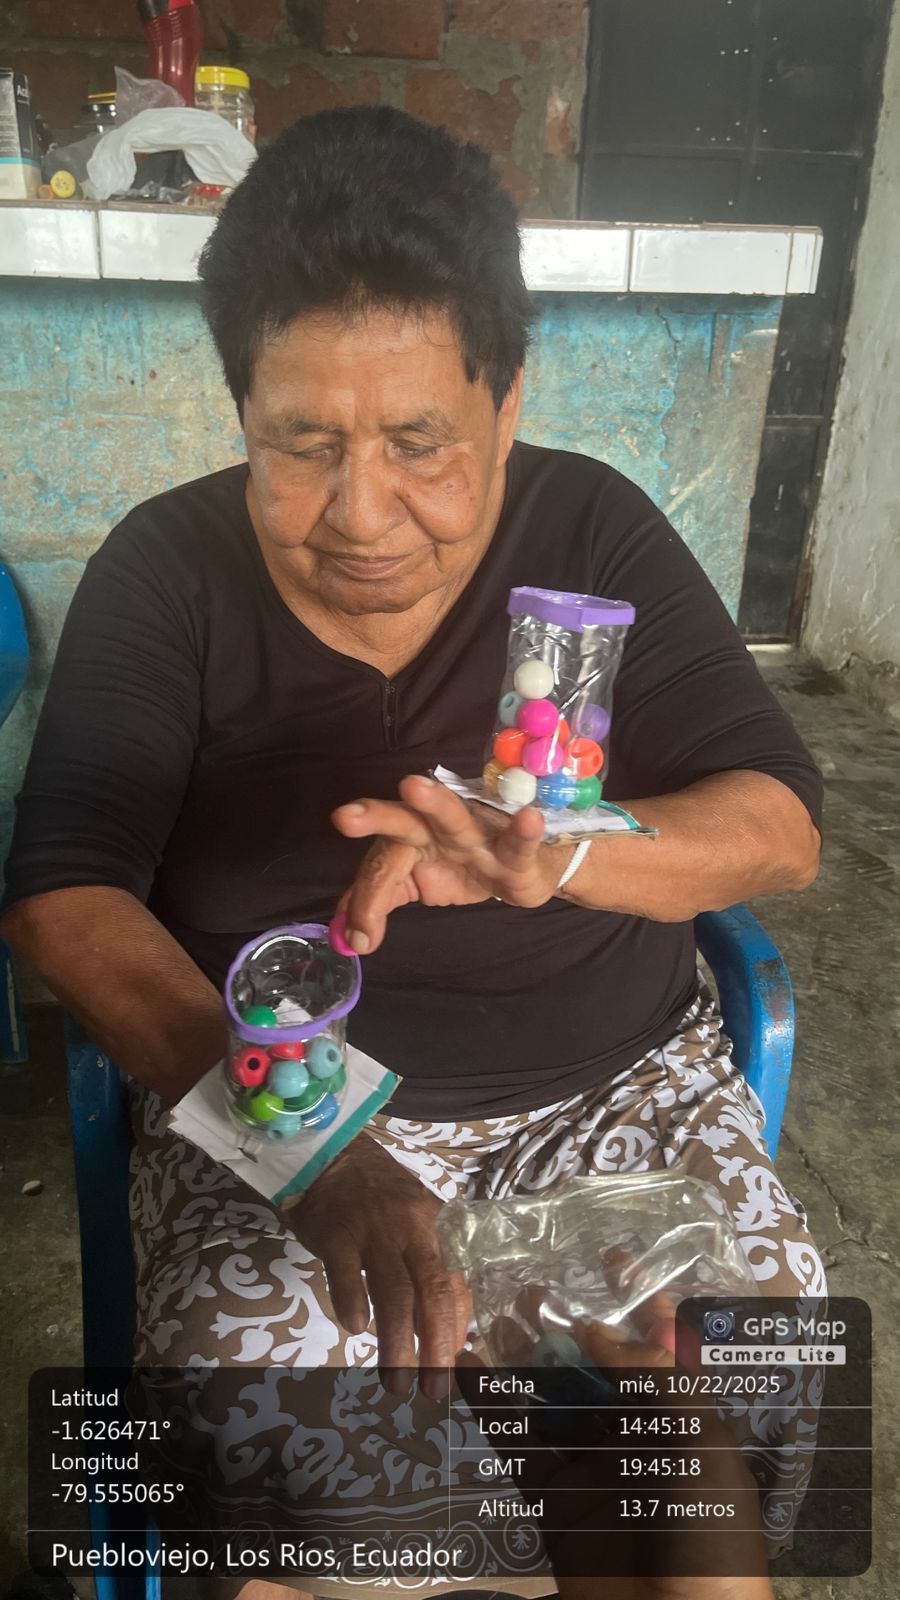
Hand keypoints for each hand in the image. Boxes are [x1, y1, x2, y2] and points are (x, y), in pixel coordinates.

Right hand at [290, 1133, 470, 1400]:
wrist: (327, 1150)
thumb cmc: (372, 1191)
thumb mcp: (410, 1214)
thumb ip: (426, 1258)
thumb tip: (443, 1318)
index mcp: (434, 1224)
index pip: (456, 1282)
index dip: (455, 1327)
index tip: (451, 1364)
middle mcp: (409, 1228)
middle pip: (432, 1292)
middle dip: (436, 1346)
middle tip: (433, 1389)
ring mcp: (372, 1231)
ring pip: (394, 1293)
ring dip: (396, 1343)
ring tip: (396, 1380)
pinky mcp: (335, 1234)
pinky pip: (346, 1275)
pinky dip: (352, 1304)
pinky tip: (354, 1330)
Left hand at [332, 773, 564, 952]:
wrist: (523, 870)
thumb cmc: (462, 868)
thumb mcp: (416, 884)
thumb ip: (379, 897)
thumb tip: (343, 930)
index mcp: (408, 837)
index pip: (381, 865)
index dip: (368, 901)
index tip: (360, 939)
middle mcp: (437, 828)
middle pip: (404, 820)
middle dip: (377, 816)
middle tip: (346, 817)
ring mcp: (477, 835)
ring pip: (454, 817)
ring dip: (436, 802)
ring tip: (413, 787)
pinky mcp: (515, 852)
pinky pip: (518, 844)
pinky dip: (523, 832)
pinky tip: (528, 818)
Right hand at [456, 1286, 772, 1599]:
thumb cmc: (707, 1537)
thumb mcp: (696, 1444)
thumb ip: (651, 1379)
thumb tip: (596, 1327)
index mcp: (684, 1417)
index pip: (664, 1342)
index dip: (640, 1296)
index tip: (609, 1255)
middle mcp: (637, 1434)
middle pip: (596, 1364)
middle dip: (566, 1322)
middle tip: (529, 1284)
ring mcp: (592, 1466)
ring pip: (551, 1397)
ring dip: (522, 1356)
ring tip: (490, 1312)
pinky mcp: (554, 1499)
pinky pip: (519, 1441)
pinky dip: (491, 1404)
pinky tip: (465, 1367)